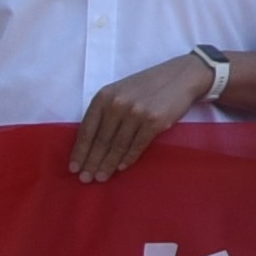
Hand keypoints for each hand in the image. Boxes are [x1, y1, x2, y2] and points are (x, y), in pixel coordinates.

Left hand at [65, 56, 208, 182]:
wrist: (182, 76)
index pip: (86, 130)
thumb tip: (91, 141)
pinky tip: (120, 168)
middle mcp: (117, 104)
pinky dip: (128, 159)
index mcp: (104, 96)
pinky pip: (137, 145)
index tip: (73, 168)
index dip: (79, 151)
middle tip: (85, 179)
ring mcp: (136, 113)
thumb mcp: (120, 91)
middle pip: (100, 141)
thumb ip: (106, 110)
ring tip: (101, 178)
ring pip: (117, 146)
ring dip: (107, 165)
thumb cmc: (148, 85)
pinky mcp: (154, 122)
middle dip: (91, 162)